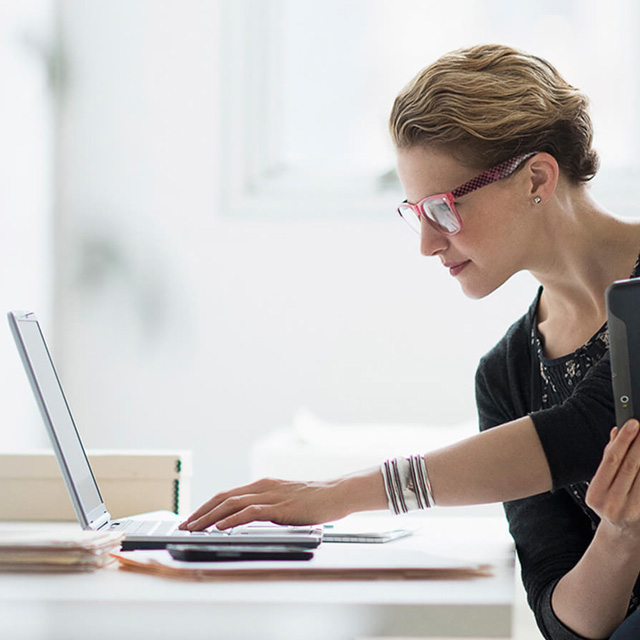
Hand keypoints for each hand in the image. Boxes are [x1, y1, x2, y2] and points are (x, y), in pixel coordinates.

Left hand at [179, 477, 351, 531]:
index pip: (227, 495)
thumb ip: (267, 507)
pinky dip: (232, 519)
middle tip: (185, 526)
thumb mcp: (285, 501)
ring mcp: (270, 495)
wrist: (336, 494)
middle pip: (223, 497)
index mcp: (262, 485)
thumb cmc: (314, 500)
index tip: (192, 519)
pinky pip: (250, 512)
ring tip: (195, 529)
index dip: (207, 506)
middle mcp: (262, 487)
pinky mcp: (279, 506)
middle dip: (201, 512)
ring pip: (232, 504)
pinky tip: (221, 527)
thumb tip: (249, 520)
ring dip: (210, 517)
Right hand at [586, 419, 639, 541]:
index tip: (632, 423)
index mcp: (596, 495)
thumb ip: (609, 458)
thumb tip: (616, 432)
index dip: (623, 440)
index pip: (611, 461)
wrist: (623, 535)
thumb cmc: (610, 503)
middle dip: (639, 444)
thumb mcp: (602, 484)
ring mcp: (632, 510)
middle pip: (631, 466)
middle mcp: (613, 504)